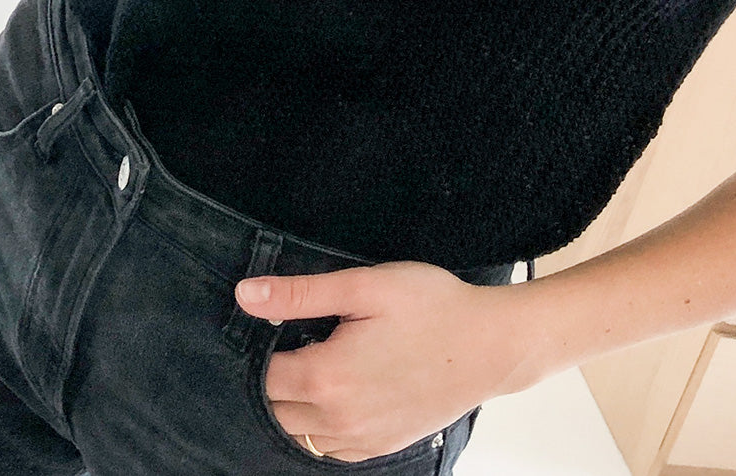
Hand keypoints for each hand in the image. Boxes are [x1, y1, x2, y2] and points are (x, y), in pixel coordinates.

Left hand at [235, 259, 527, 462]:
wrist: (491, 345)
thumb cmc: (431, 307)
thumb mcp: (364, 285)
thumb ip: (300, 294)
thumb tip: (245, 294)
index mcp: (326, 378)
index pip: (261, 376)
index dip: (257, 348)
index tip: (272, 323)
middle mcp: (337, 420)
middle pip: (272, 410)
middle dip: (270, 379)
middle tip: (289, 340)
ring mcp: (360, 441)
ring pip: (297, 435)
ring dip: (291, 406)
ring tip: (310, 363)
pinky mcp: (380, 447)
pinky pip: (327, 449)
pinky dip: (317, 426)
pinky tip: (333, 393)